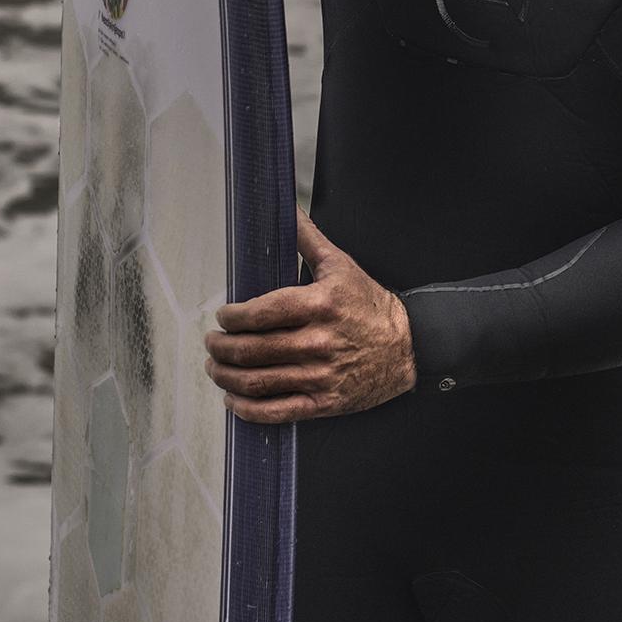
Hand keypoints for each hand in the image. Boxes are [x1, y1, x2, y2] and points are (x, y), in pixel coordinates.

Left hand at [203, 208, 417, 422]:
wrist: (409, 346)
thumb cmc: (370, 304)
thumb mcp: (340, 265)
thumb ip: (307, 238)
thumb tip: (286, 208)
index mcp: (319, 305)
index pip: (262, 313)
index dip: (233, 317)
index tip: (223, 316)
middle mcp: (318, 342)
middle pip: (253, 350)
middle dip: (222, 348)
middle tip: (212, 342)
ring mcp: (320, 376)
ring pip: (259, 382)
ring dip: (227, 377)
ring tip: (215, 367)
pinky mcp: (324, 402)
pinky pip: (277, 412)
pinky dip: (248, 409)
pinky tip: (234, 399)